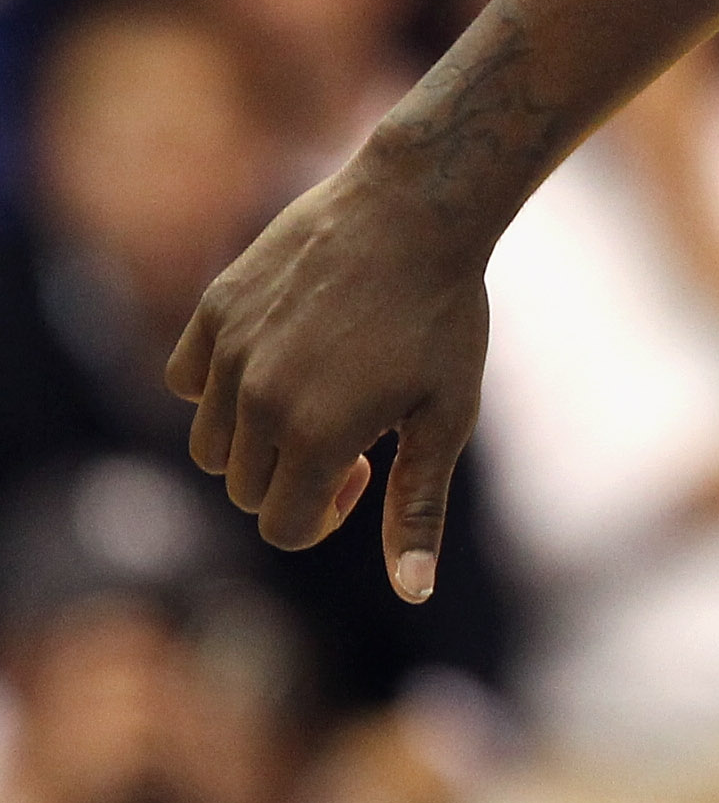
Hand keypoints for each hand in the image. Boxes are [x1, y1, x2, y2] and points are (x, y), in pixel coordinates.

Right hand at [164, 153, 489, 603]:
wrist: (418, 210)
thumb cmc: (445, 316)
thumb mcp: (447, 416)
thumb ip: (417, 509)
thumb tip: (413, 593)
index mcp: (317, 435)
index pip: (284, 527)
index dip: (326, 516)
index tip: (364, 473)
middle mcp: (258, 399)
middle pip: (248, 490)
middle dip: (294, 479)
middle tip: (352, 428)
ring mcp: (229, 353)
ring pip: (212, 444)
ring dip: (255, 440)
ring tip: (316, 394)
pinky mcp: (213, 311)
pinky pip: (187, 382)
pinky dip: (220, 388)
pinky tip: (277, 358)